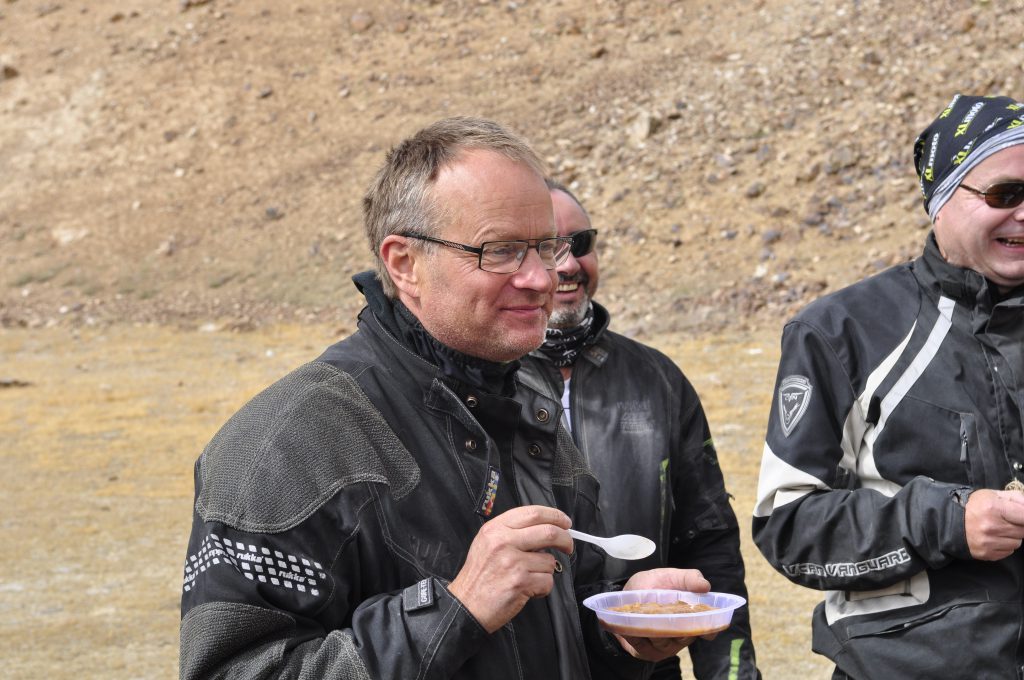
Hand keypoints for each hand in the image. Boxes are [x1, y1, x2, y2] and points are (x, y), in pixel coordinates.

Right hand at [448, 505, 572, 632]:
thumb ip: (512, 531)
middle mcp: (504, 542)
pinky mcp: (521, 582)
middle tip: (568, 545)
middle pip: (549, 531)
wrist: (466, 606)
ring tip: (530, 577)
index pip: (533, 513)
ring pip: (550, 560)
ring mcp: (513, 562)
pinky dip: (543, 588)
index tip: (564, 522)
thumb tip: (545, 527)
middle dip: (565, 539)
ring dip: (546, 571)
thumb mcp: (487, 543)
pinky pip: (547, 581)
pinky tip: (528, 590)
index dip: (555, 516)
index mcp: (495, 529)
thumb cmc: (479, 576)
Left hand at [613, 568, 712, 661]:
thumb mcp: (672, 576)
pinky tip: (630, 627)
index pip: (708, 631)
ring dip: (654, 631)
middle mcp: (681, 636)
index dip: (709, 631)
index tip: (706, 630)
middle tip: (664, 615)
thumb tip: (706, 586)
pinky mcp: (646, 651)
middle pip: (682, 638)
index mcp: (693, 618)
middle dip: (674, 628)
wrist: (629, 592)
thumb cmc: (655, 584)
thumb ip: (689, 579)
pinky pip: (642, 648)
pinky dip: (636, 637)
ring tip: (644, 618)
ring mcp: (664, 646)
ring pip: (662, 644)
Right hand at [965, 489, 1023, 560]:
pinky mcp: (986, 554)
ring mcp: (988, 542)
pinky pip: (1008, 552)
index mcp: (993, 508)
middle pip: (1023, 531)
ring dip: (1012, 537)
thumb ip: (1016, 498)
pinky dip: (1005, 545)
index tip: (1021, 516)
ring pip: (1017, 543)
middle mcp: (991, 526)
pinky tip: (994, 538)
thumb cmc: (975, 506)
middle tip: (1007, 521)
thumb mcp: (993, 495)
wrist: (950, 521)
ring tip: (999, 530)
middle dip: (1018, 526)